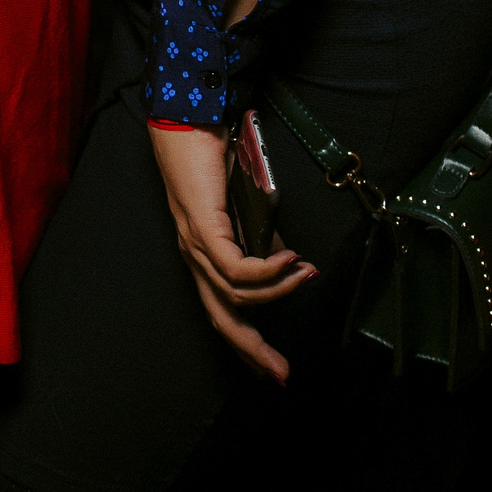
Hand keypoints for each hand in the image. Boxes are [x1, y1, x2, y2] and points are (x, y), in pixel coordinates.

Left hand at [149, 122, 316, 383]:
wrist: (187, 119)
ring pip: (233, 294)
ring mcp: (195, 241)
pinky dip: (267, 270)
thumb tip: (287, 261)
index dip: (246, 339)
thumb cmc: (211, 153)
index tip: (270, 363)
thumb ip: (260, 234)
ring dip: (277, 292)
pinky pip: (236, 267)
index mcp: (201, 252)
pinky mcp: (202, 226)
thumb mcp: (243, 202)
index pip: (220, 309)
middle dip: (253, 349)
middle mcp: (194, 253)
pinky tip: (290, 261)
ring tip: (305, 277)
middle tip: (281, 372)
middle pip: (222, 316)